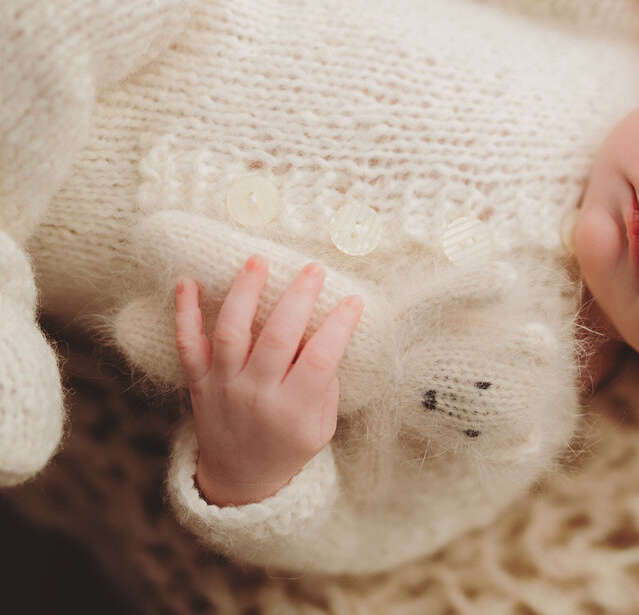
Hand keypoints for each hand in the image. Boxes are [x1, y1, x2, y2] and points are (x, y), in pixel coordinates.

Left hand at [174, 255, 361, 505]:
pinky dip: (184, 313)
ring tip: (257, 261)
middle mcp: (256, 395)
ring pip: (231, 333)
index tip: (352, 300)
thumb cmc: (288, 447)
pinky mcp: (198, 382)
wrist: (239, 478)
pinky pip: (187, 344)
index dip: (339, 326)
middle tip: (313, 269)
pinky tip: (187, 281)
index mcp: (293, 410)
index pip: (320, 358)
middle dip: (298, 298)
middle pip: (278, 337)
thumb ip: (325, 386)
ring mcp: (223, 386)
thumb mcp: (321, 428)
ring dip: (244, 293)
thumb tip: (328, 336)